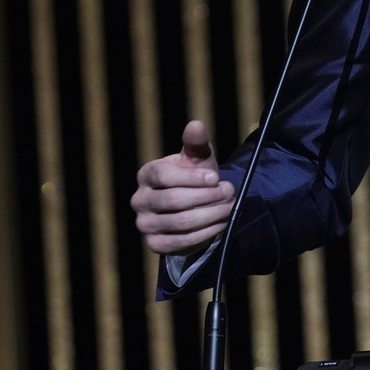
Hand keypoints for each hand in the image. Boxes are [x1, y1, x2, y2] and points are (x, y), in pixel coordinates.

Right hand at [130, 120, 234, 255]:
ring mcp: (144, 224)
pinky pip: (182, 242)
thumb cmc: (195, 177)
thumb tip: (196, 124)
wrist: (195, 206)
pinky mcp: (155, 244)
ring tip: (229, 206)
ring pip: (180, 222)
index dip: (193, 178)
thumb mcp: (198, 158)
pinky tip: (221, 224)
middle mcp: (139, 200)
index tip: (216, 178)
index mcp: (147, 174)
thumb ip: (196, 142)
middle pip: (173, 200)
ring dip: (211, 215)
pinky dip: (206, 233)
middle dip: (207, 197)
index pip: (163, 175)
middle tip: (230, 192)